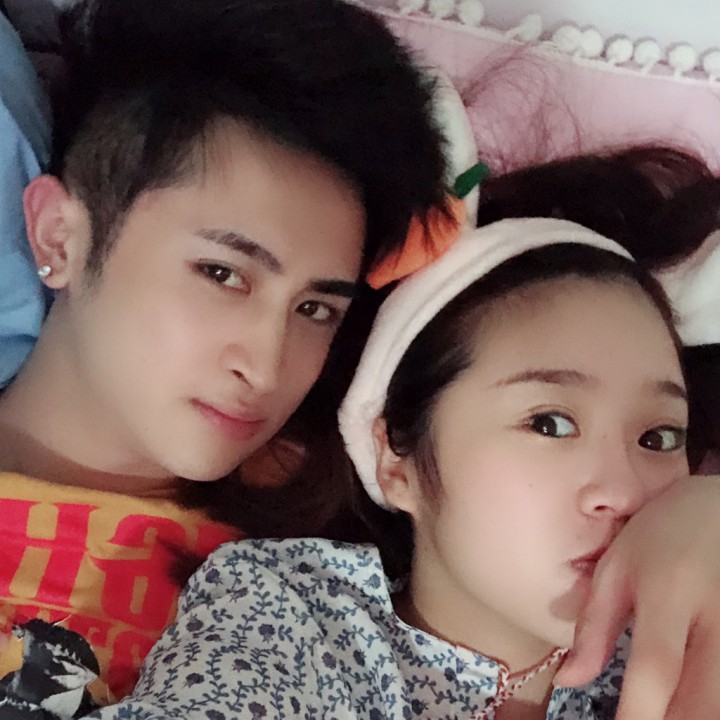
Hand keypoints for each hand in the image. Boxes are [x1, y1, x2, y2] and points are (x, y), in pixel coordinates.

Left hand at [554, 475, 719, 718]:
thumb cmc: (660, 534)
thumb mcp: (616, 568)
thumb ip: (594, 626)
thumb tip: (568, 680)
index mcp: (669, 593)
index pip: (657, 666)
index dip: (640, 711)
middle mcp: (717, 617)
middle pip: (703, 701)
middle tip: (640, 713)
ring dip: (691, 712)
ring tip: (660, 707)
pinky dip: (708, 699)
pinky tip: (689, 698)